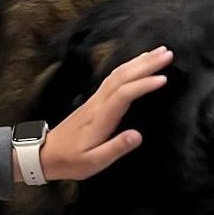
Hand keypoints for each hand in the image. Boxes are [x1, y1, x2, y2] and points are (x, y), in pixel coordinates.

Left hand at [21, 48, 170, 182]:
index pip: (124, 94)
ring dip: (139, 61)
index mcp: (101, 118)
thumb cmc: (70, 161)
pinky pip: (113, 78)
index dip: (144, 85)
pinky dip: (128, 67)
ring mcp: (95, 99)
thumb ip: (116, 148)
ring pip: (118, 73)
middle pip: (123, 76)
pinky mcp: (94, 100)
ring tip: (158, 52)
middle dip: (146, 64)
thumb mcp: (93, 162)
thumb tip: (138, 135)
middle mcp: (98, 103)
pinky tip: (137, 64)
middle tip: (168, 53)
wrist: (45, 154)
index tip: (164, 78)